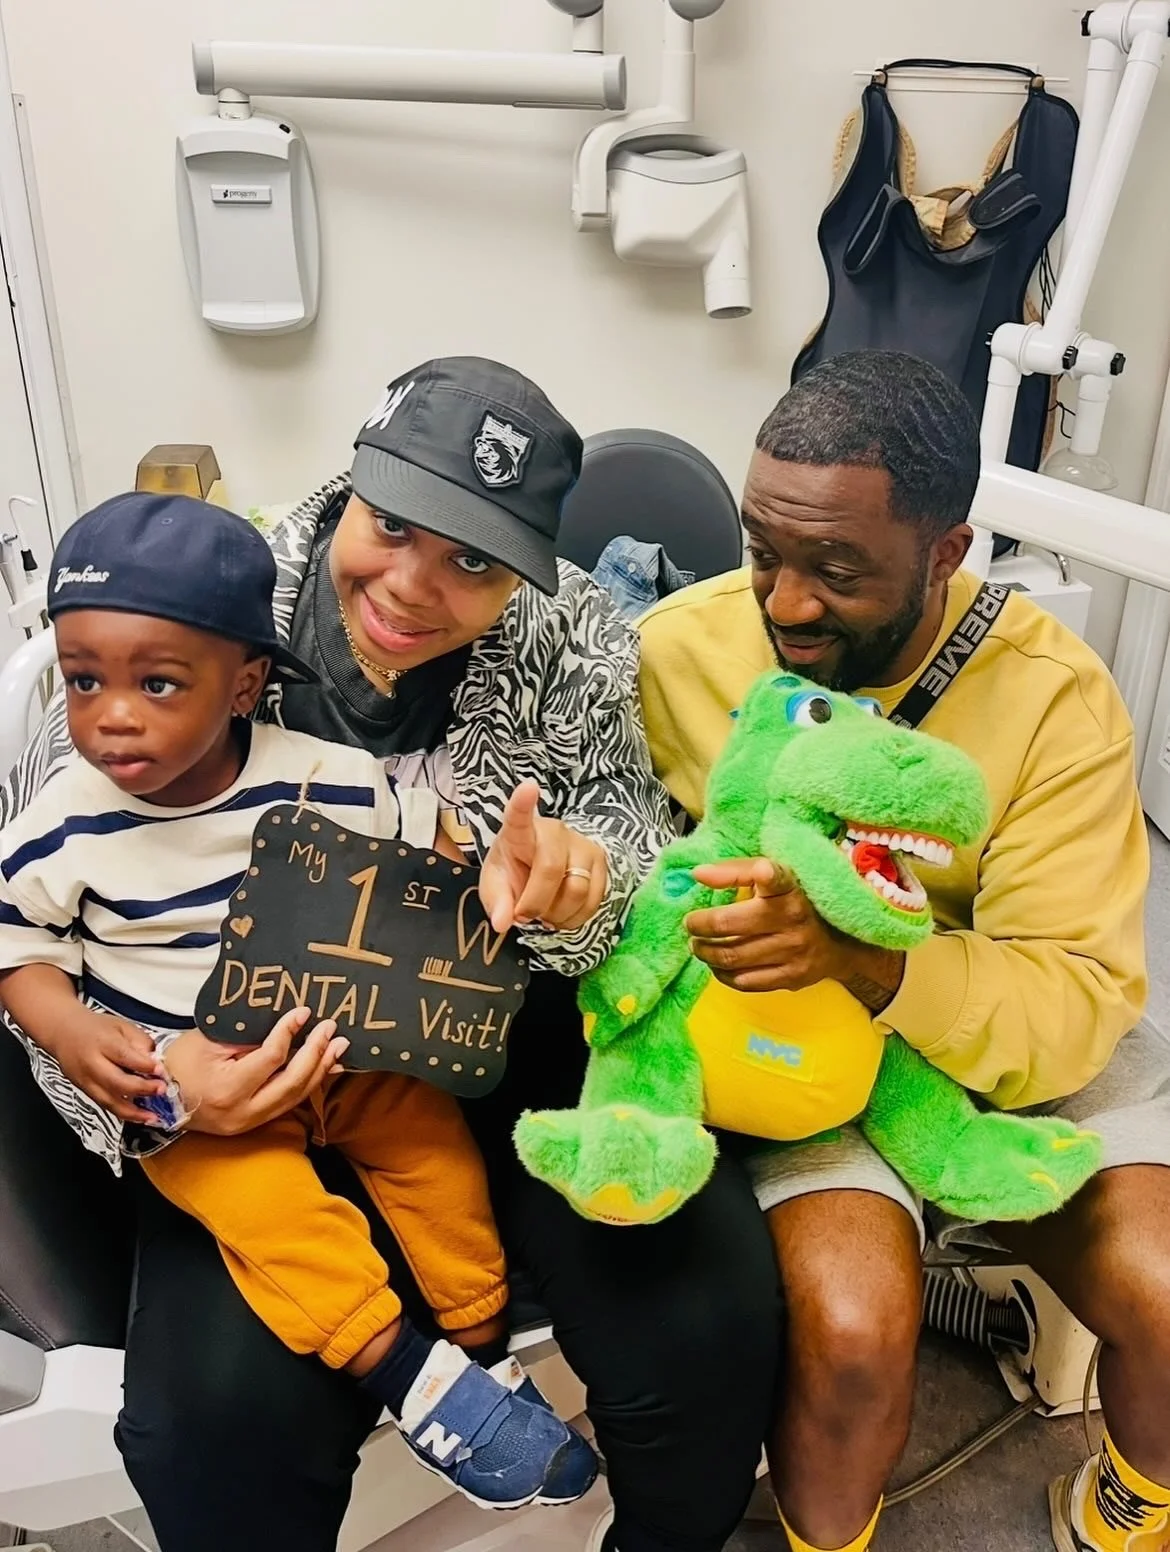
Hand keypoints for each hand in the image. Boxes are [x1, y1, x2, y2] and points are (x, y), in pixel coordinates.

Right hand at [46, 1008, 167, 1125]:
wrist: (63, 1033)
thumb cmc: (95, 1028)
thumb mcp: (121, 1025)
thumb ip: (140, 1041)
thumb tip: (156, 1059)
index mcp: (103, 1042)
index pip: (125, 1056)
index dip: (144, 1066)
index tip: (161, 1071)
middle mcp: (92, 1063)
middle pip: (116, 1082)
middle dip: (141, 1089)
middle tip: (161, 1090)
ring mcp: (86, 1080)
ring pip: (109, 1101)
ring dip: (133, 1112)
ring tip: (152, 1117)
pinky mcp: (84, 1091)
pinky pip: (104, 1105)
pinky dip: (122, 1113)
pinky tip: (138, 1117)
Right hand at [165, 1007, 348, 1136]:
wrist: (160, 1098)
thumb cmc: (180, 1063)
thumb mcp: (209, 1041)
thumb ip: (246, 1036)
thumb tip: (286, 1022)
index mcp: (229, 1089)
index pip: (271, 1058)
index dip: (289, 1032)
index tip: (303, 1011)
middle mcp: (243, 1112)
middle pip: (292, 1083)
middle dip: (316, 1054)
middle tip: (331, 1030)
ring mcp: (250, 1122)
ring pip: (295, 1097)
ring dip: (320, 1070)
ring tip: (339, 1047)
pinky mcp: (254, 1124)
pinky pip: (288, 1103)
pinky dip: (309, 1084)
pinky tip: (327, 1068)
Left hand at [479, 780, 608, 934]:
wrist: (541, 870)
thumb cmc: (514, 872)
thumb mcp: (496, 886)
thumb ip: (497, 902)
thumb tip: (502, 923)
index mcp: (520, 832)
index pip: (519, 816)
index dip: (523, 803)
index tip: (528, 787)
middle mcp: (554, 832)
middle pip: (551, 869)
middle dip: (535, 903)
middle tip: (524, 916)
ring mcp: (582, 845)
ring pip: (576, 889)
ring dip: (556, 914)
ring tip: (543, 915)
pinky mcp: (601, 863)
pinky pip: (593, 900)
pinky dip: (575, 919)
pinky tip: (561, 916)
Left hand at [685, 858, 904, 1008]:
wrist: (840, 942)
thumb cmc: (794, 902)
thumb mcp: (774, 878)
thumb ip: (736, 871)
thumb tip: (697, 874)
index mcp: (789, 887)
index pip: (775, 878)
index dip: (763, 873)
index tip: (758, 870)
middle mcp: (793, 918)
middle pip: (728, 925)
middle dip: (699, 926)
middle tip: (691, 924)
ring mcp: (794, 951)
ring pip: (731, 957)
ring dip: (705, 952)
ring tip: (698, 944)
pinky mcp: (793, 977)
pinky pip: (744, 981)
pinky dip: (722, 974)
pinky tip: (718, 964)